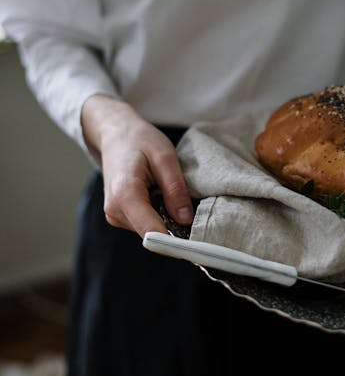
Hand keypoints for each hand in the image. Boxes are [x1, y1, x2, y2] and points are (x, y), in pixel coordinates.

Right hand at [81, 94, 193, 236]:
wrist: (115, 134)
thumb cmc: (138, 140)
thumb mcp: (165, 157)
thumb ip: (175, 189)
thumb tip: (186, 220)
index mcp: (125, 194)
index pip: (152, 232)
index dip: (176, 241)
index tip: (197, 241)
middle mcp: (115, 211)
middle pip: (153, 235)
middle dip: (174, 228)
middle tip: (190, 206)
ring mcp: (115, 215)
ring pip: (151, 232)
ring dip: (167, 220)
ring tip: (170, 194)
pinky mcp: (119, 216)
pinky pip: (146, 225)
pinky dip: (158, 215)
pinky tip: (161, 196)